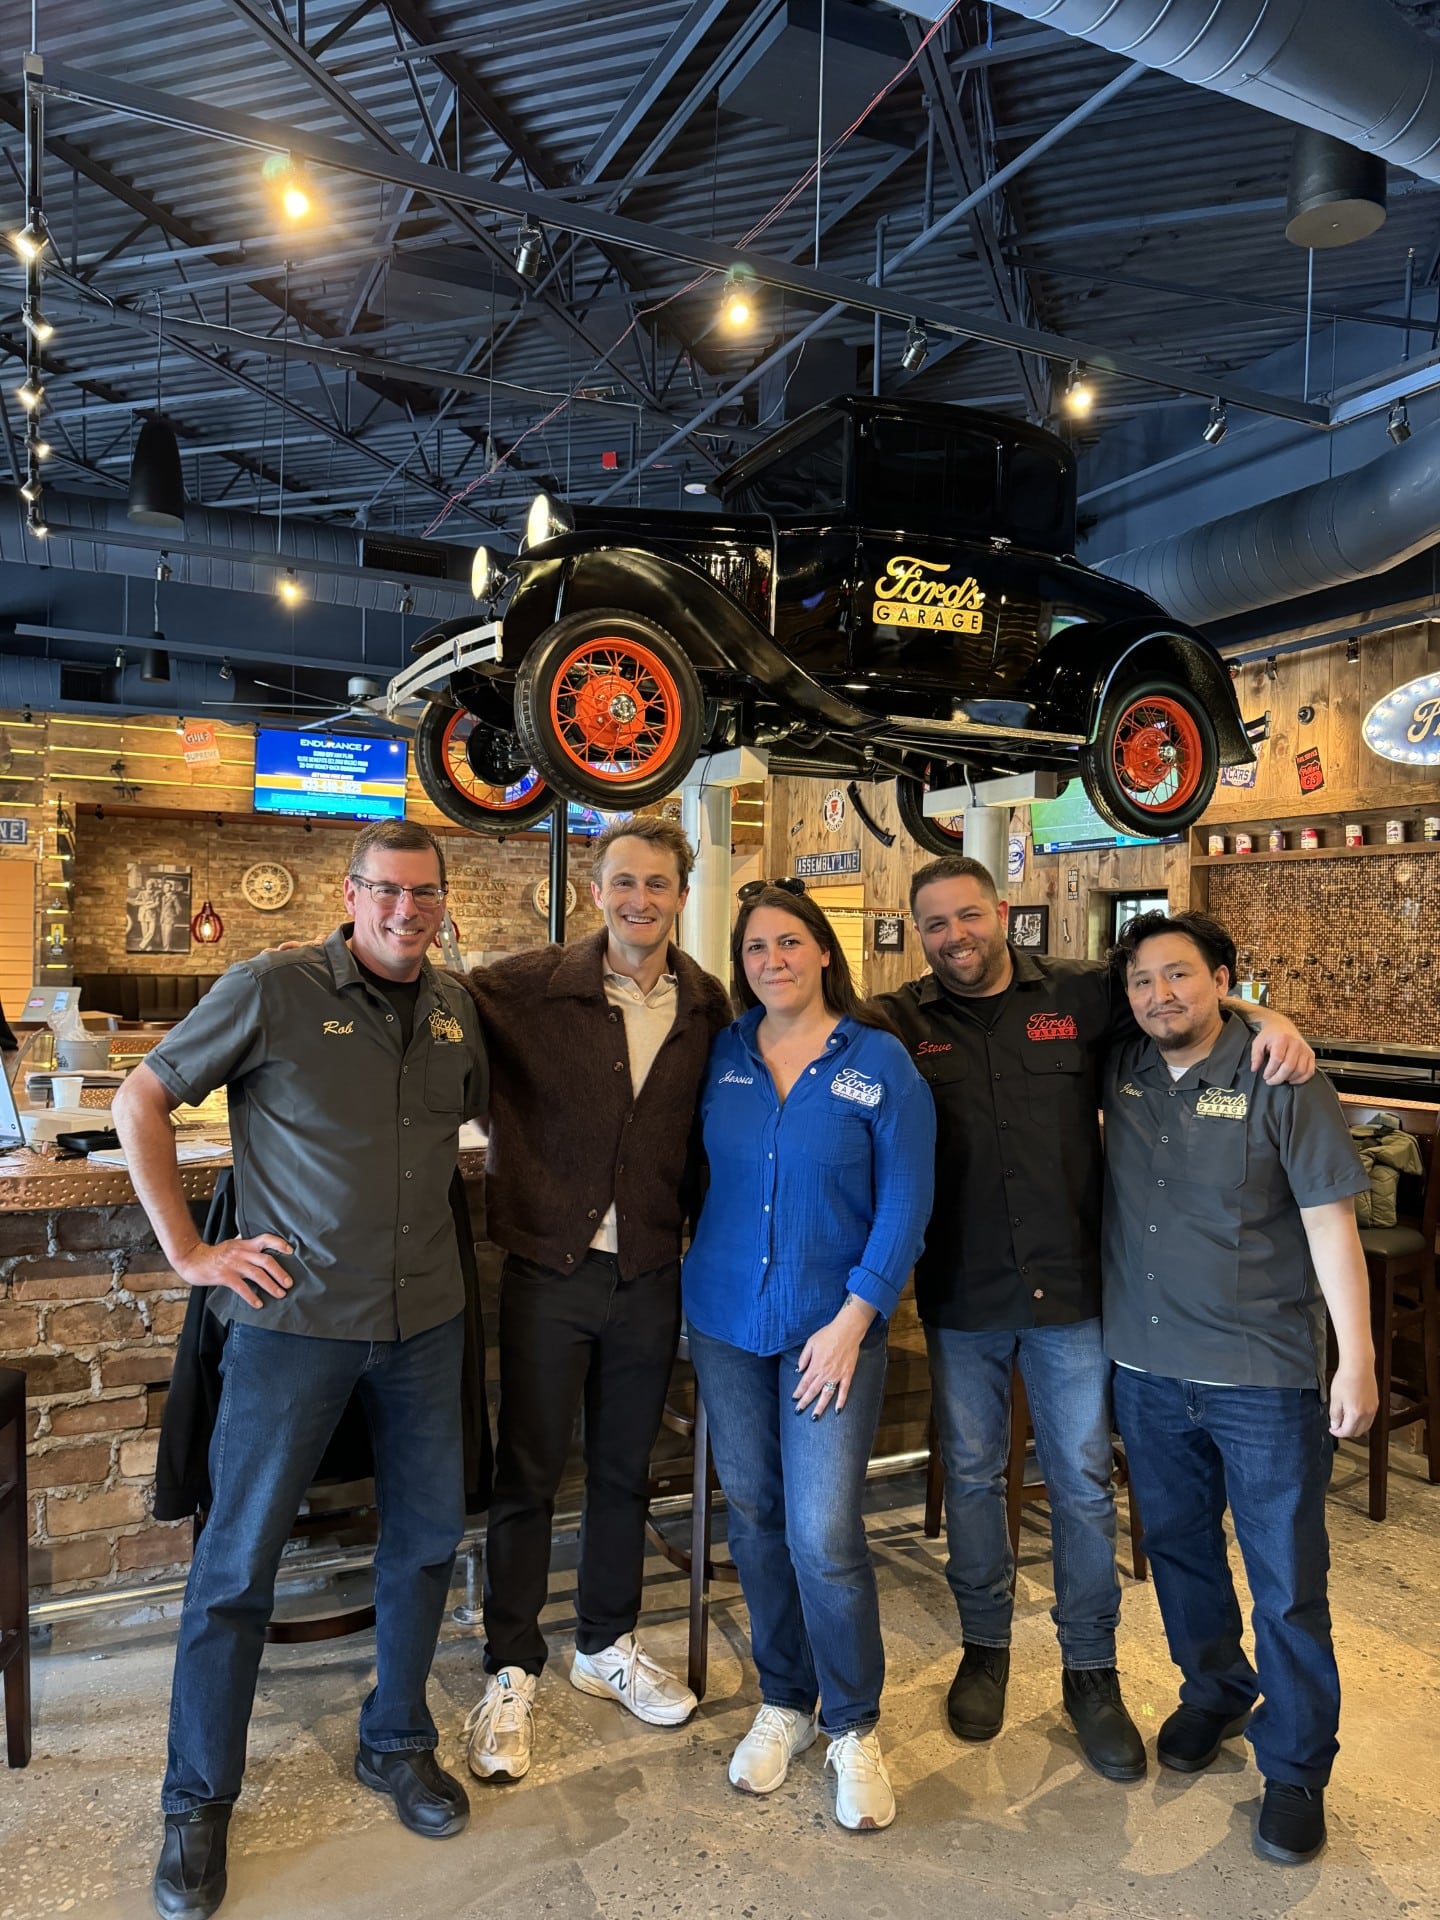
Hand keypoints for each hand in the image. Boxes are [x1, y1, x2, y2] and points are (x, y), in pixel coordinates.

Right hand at [174, 1233, 294, 1310]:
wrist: (192, 1259)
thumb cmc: (214, 1254)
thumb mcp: (232, 1244)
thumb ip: (246, 1245)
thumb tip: (261, 1247)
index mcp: (244, 1244)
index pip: (265, 1239)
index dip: (279, 1244)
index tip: (291, 1251)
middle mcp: (241, 1252)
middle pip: (266, 1260)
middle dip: (280, 1273)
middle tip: (289, 1283)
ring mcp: (233, 1264)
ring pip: (257, 1274)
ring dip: (270, 1286)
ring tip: (280, 1294)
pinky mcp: (225, 1276)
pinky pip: (241, 1287)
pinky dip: (251, 1297)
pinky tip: (258, 1304)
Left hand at [793, 1307, 868, 1417]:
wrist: (847, 1331)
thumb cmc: (828, 1335)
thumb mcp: (810, 1343)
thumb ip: (803, 1358)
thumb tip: (798, 1370)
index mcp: (815, 1365)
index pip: (804, 1383)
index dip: (798, 1392)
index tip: (794, 1399)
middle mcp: (825, 1373)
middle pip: (813, 1391)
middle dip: (805, 1403)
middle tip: (798, 1412)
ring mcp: (837, 1375)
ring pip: (827, 1395)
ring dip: (820, 1407)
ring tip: (814, 1417)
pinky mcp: (847, 1375)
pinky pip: (844, 1391)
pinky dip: (841, 1401)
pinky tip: (837, 1410)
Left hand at [1249, 1015, 1314, 1085]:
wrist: (1282, 1026)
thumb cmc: (1270, 1035)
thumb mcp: (1258, 1042)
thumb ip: (1255, 1056)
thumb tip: (1255, 1068)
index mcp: (1282, 1039)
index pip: (1277, 1059)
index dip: (1270, 1071)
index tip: (1265, 1076)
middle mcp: (1296, 1043)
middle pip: (1289, 1066)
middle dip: (1278, 1078)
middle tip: (1271, 1081)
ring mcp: (1305, 1049)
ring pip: (1300, 1070)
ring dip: (1289, 1078)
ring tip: (1280, 1079)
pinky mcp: (1311, 1054)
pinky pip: (1310, 1071)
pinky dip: (1301, 1079)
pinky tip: (1292, 1080)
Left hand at [1328, 1360, 1377, 1437]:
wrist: (1359, 1366)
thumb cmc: (1346, 1379)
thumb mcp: (1335, 1398)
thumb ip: (1335, 1414)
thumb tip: (1335, 1425)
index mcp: (1355, 1414)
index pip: (1347, 1432)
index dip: (1338, 1433)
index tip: (1332, 1429)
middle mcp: (1367, 1414)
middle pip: (1358, 1432)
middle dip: (1346, 1431)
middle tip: (1337, 1424)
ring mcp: (1373, 1409)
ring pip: (1365, 1427)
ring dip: (1355, 1427)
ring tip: (1345, 1418)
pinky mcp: (1376, 1403)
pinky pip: (1370, 1418)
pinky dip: (1362, 1420)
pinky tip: (1354, 1412)